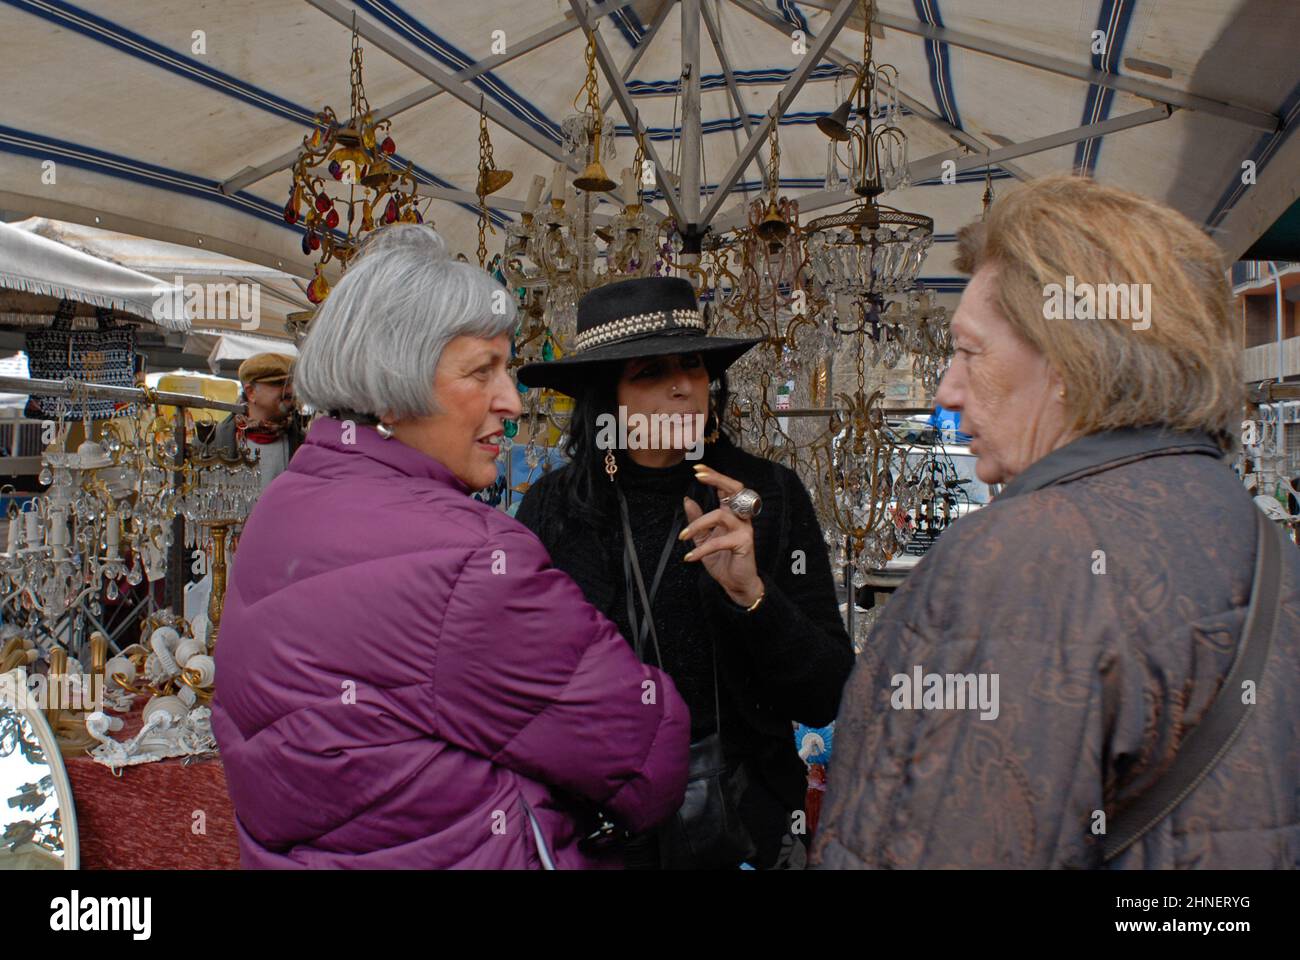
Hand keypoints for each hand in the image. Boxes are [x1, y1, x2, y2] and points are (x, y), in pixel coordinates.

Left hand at [680, 463, 762, 607]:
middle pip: (735, 489)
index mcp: (732, 513)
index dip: (714, 476)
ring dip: (698, 524)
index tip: (697, 468)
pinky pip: (719, 541)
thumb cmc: (722, 559)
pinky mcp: (744, 543)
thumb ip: (697, 519)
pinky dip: (701, 549)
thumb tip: (687, 499)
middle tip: (698, 476)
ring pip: (720, 515)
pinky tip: (690, 557)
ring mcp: (744, 529)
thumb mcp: (703, 538)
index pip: (726, 488)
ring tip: (683, 537)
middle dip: (717, 479)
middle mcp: (740, 517)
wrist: (735, 583)